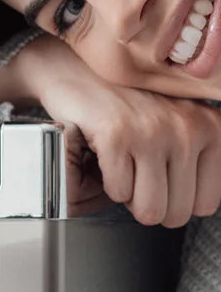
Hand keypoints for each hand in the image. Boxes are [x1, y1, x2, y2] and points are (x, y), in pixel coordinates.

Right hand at [0, 35, 220, 226]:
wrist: (84, 77)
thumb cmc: (128, 108)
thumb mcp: (177, 129)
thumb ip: (193, 162)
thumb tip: (188, 207)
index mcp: (211, 128)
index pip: (205, 204)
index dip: (173, 202)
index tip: (159, 181)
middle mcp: (189, 128)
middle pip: (175, 214)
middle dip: (148, 207)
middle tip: (136, 179)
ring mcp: (153, 131)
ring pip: (148, 209)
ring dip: (128, 199)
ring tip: (123, 170)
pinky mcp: (117, 135)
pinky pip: (118, 192)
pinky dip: (107, 186)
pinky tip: (106, 162)